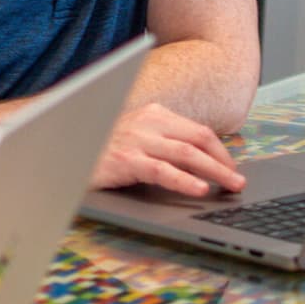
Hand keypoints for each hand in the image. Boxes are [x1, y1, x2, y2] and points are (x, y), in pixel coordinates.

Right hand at [90, 102, 245, 197]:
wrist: (65, 150)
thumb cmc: (103, 149)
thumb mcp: (137, 139)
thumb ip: (163, 144)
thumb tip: (199, 163)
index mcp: (155, 114)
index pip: (198, 131)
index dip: (220, 151)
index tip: (232, 167)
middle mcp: (149, 122)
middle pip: (198, 140)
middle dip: (223, 161)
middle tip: (239, 181)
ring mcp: (137, 139)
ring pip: (187, 154)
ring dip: (214, 171)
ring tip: (230, 186)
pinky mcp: (127, 160)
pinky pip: (163, 171)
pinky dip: (185, 180)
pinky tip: (200, 189)